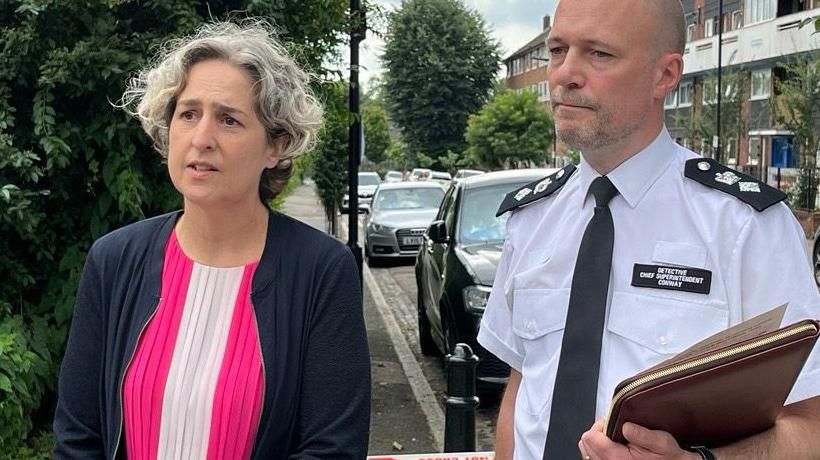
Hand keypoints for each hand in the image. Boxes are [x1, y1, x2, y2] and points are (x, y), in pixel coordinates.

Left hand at [578, 421, 699, 459]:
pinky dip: (598, 449)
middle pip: (586, 443)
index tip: (611, 421)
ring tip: (613, 437)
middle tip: (613, 429)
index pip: (591, 437)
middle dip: (598, 432)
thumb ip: (642, 434)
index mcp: (617, 458)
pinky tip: (611, 446)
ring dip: (597, 441)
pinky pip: (593, 457)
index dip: (599, 425)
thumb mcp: (661, 442)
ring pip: (587, 451)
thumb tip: (625, 426)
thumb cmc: (668, 457)